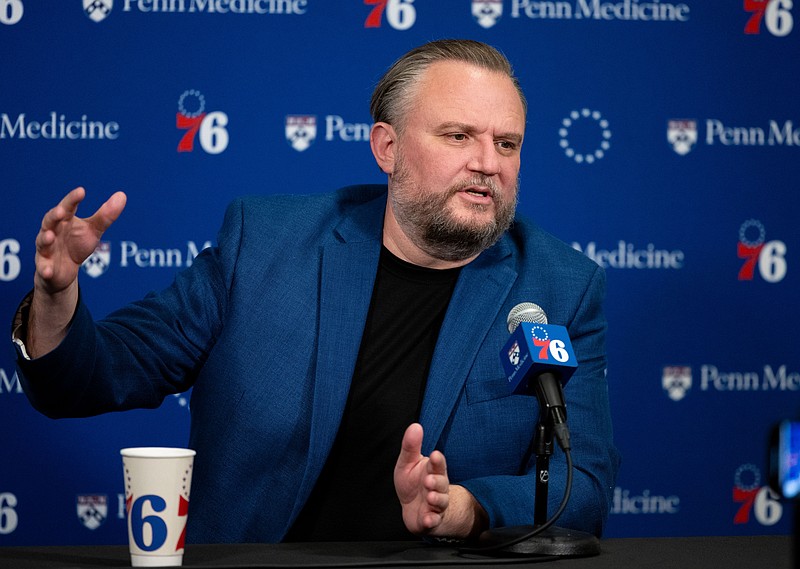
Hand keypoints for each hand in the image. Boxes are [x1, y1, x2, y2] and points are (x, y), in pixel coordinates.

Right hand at [35, 187, 125, 294]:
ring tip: (49, 236)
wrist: (64, 271)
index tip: (82, 191)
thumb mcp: (93, 231)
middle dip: (54, 216)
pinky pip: (43, 268)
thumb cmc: (77, 245)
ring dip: (45, 239)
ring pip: (42, 242)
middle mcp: (52, 232)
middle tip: (61, 211)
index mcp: (64, 220)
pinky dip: (45, 269)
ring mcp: (46, 249)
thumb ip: (105, 216)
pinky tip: (48, 271)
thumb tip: (122, 195)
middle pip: (50, 221)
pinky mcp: (45, 267)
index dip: (73, 199)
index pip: (68, 207)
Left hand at [394, 423, 486, 538]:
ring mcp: (436, 504)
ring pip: (440, 501)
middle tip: (429, 480)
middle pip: (441, 483)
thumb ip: (411, 446)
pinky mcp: (432, 519)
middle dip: (437, 481)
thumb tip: (415, 426)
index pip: (437, 464)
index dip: (437, 461)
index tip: (435, 455)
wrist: (415, 509)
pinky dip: (432, 520)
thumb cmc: (413, 483)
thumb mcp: (408, 463)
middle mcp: (437, 487)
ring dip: (436, 499)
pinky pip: (434, 521)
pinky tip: (428, 518)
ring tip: (430, 497)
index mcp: (432, 471)